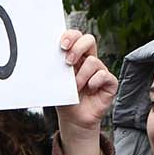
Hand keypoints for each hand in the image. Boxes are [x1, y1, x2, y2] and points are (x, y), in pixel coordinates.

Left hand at [55, 30, 115, 154]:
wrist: (73, 118)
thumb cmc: (64, 98)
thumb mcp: (56, 81)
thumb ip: (55, 68)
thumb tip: (43, 56)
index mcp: (76, 56)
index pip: (76, 36)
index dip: (71, 36)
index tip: (62, 45)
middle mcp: (89, 60)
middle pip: (89, 39)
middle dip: (78, 47)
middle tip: (68, 61)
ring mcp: (100, 71)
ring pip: (93, 61)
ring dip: (81, 75)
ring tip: (75, 87)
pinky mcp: (109, 83)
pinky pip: (105, 75)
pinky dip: (94, 81)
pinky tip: (89, 89)